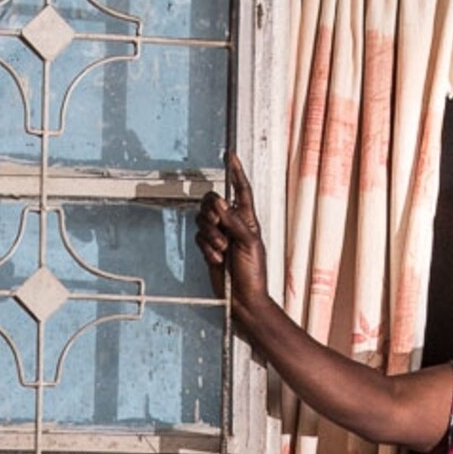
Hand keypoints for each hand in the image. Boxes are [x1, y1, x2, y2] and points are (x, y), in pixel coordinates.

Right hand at [196, 152, 265, 312]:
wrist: (242, 298)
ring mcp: (220, 235)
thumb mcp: (249, 243)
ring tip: (223, 251)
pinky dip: (206, 249)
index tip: (230, 155)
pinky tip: (217, 259)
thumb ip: (233, 220)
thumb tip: (219, 201)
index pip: (241, 189)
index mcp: (247, 218)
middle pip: (213, 202)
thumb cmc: (253, 273)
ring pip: (203, 220)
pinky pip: (199, 238)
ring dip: (211, 236)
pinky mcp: (208, 247)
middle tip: (220, 230)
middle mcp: (233, 223)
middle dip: (212, 215)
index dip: (236, 172)